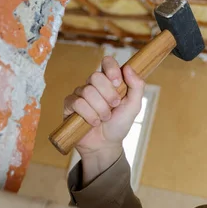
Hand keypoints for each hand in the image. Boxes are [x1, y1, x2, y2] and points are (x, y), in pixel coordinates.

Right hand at [63, 56, 144, 182]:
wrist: (106, 145)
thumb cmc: (119, 124)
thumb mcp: (133, 106)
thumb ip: (137, 86)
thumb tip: (129, 67)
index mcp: (109, 81)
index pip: (107, 62)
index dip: (111, 69)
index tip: (118, 83)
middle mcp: (93, 84)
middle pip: (96, 76)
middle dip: (108, 95)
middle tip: (113, 107)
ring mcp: (80, 94)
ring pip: (87, 91)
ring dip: (100, 109)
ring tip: (104, 118)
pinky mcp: (69, 105)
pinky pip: (77, 103)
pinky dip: (89, 115)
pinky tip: (93, 122)